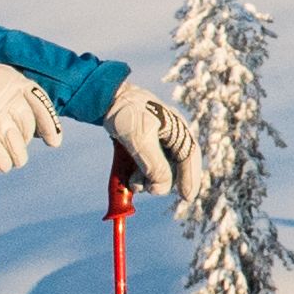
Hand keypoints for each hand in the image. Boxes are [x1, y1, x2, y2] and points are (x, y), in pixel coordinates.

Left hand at [102, 76, 185, 194]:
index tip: (186, 197)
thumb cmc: (125, 112)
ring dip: (146, 179)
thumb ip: (155, 165)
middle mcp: (170, 134)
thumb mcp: (140, 139)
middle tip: (147, 189)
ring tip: (132, 183)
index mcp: (176, 127)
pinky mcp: (142, 143)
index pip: (189, 156)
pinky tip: (128, 178)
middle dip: (160, 180)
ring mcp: (156, 139)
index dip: (190, 177)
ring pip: (158, 168)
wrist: (103, 96)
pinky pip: (144, 165)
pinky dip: (138, 174)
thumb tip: (163, 187)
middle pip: (173, 166)